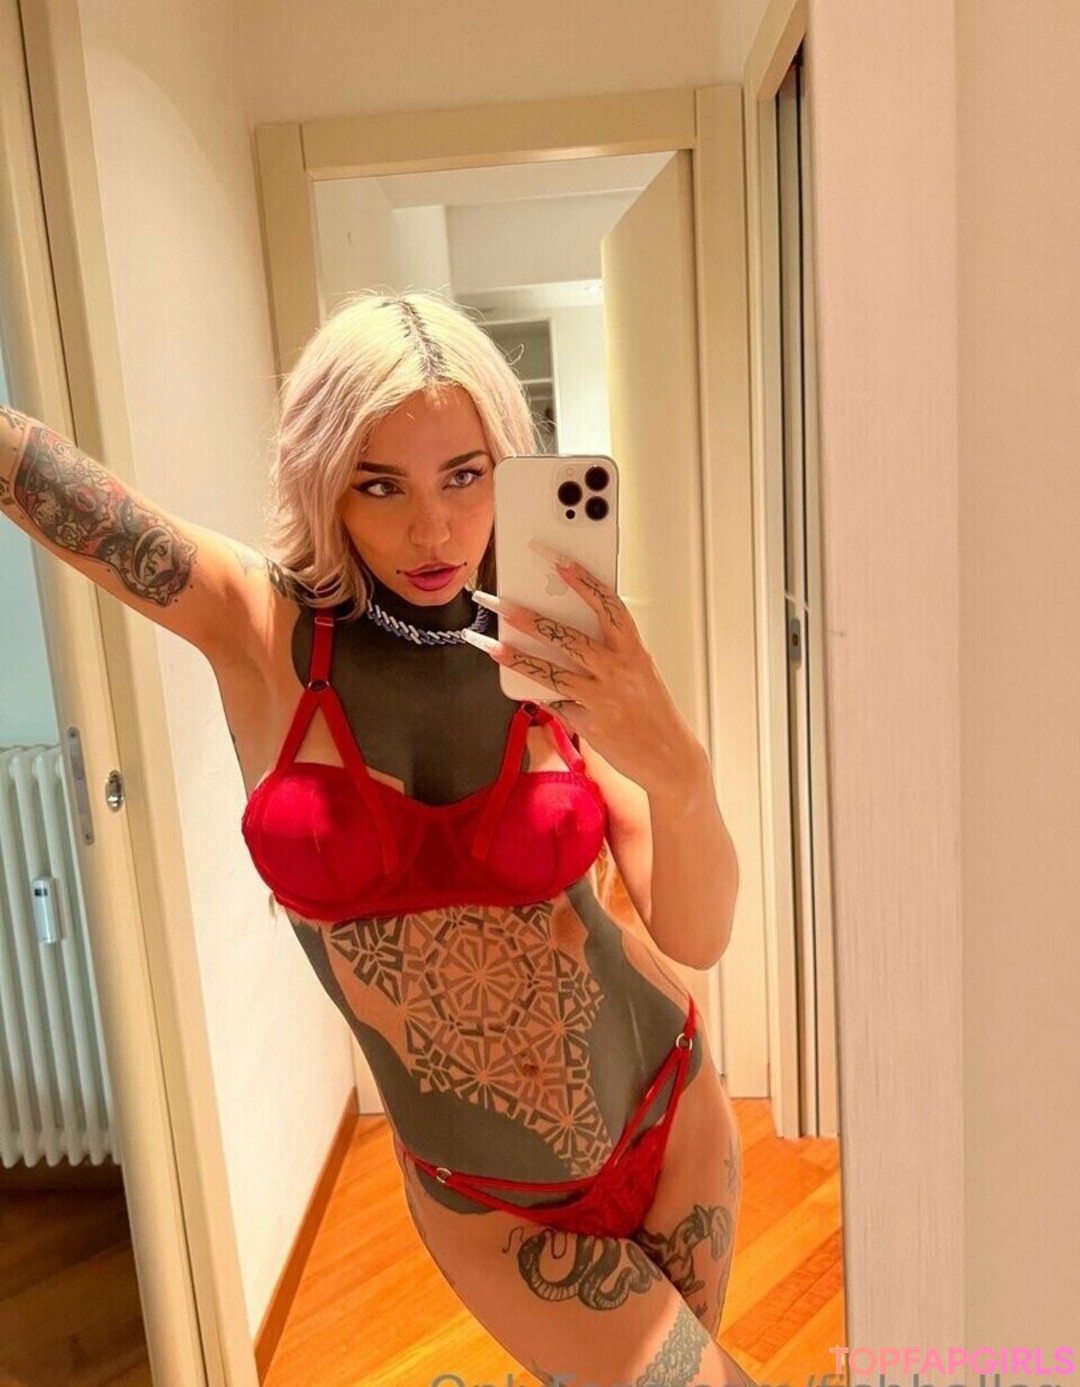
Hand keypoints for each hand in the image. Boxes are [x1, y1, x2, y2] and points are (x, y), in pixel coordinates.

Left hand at [466, 551, 700, 792]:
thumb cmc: (653, 712)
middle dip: (531, 618)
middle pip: (567, 637)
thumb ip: (610, 653)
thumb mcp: (639, 673)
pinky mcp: (588, 723)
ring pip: (551, 672)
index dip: (583, 582)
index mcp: (633, 651)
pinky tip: (517, 686)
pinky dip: (538, 694)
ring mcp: (601, 697)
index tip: (559, 562)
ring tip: (493, 645)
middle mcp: (617, 670)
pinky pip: (556, 703)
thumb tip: (569, 635)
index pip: (607, 606)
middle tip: (504, 604)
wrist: (670, 757)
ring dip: (518, 657)